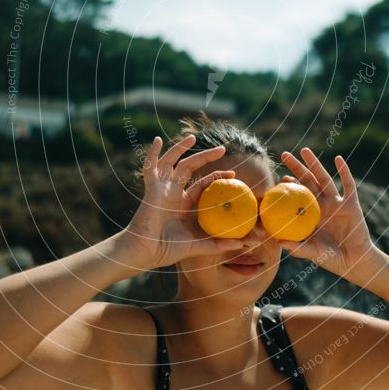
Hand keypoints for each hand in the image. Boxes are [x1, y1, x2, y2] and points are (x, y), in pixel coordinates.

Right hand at [124, 134, 240, 272]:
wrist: (144, 253)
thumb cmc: (166, 250)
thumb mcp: (196, 246)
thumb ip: (217, 244)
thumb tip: (244, 244)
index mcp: (182, 204)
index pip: (202, 184)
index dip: (216, 177)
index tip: (233, 174)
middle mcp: (172, 193)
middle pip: (190, 168)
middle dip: (206, 157)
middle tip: (222, 148)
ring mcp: (161, 189)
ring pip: (172, 162)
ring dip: (181, 148)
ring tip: (192, 137)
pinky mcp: (151, 188)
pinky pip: (150, 167)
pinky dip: (152, 153)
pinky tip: (157, 140)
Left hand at [278, 147, 383, 285]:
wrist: (355, 262)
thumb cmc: (331, 259)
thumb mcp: (313, 253)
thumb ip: (298, 248)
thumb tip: (278, 242)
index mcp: (311, 214)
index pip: (297, 195)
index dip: (288, 185)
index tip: (279, 177)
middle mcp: (322, 205)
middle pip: (307, 181)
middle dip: (296, 167)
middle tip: (284, 154)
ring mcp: (337, 203)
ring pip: (324, 178)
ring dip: (315, 164)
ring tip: (305, 150)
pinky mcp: (352, 204)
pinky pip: (348, 185)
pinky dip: (344, 171)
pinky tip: (338, 159)